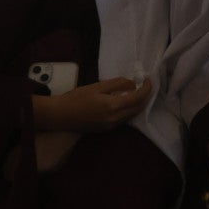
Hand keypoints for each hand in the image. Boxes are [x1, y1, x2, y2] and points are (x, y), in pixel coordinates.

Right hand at [38, 77, 152, 133]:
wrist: (60, 116)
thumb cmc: (76, 98)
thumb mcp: (97, 86)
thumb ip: (117, 84)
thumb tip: (133, 83)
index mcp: (113, 106)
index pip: (138, 98)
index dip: (147, 88)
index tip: (148, 79)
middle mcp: (115, 119)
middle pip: (138, 108)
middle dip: (145, 96)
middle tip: (145, 85)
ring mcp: (111, 126)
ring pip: (132, 115)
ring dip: (138, 104)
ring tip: (137, 91)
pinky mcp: (106, 130)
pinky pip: (124, 119)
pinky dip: (129, 110)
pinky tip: (125, 102)